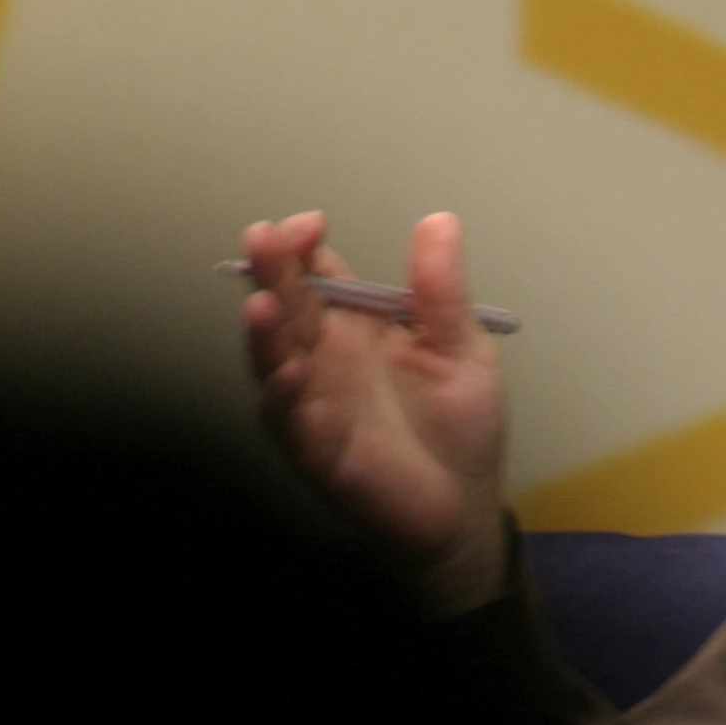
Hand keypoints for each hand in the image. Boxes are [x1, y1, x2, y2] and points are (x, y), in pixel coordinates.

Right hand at [244, 210, 508, 612]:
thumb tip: (439, 219)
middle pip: (289, 306)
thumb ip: (442, 290)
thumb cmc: (460, 421)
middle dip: (273, 273)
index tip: (310, 223)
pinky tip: (290, 374)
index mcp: (359, 324)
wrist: (462, 505)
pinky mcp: (315, 449)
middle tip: (263, 239)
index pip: (319, 273)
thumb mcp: (462, 346)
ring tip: (262, 303)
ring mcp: (313, 401)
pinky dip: (286, 398)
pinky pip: (291, 421)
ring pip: (275, 360)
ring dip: (265, 334)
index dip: (306, 246)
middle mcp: (325, 356)